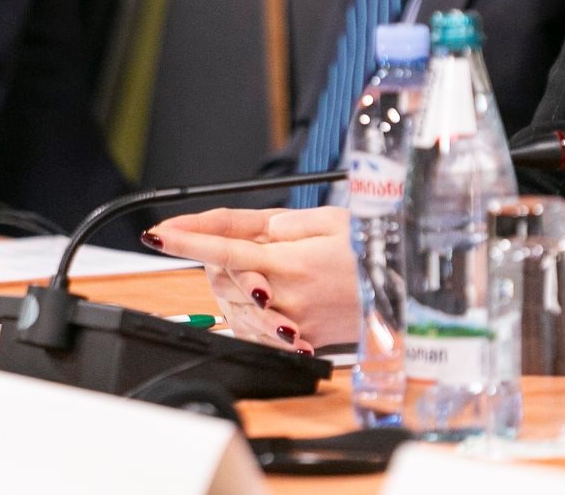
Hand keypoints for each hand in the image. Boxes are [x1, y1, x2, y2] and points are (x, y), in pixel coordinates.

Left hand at [145, 206, 354, 352]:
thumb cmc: (373, 253)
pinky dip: (247, 313)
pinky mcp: (297, 341)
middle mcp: (285, 296)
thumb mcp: (331, 221)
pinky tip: (265, 300)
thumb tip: (254, 232)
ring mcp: (290, 323)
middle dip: (216, 259)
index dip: (186, 240)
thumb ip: (286, 225)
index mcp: (291, 262)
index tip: (157, 234)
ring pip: (232, 306)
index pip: (225, 249)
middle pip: (222, 278)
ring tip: (262, 271)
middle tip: (242, 246)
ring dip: (233, 286)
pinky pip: (252, 330)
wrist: (407, 297)